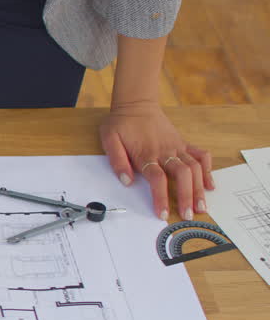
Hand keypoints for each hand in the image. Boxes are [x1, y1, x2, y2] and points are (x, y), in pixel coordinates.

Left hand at [99, 102, 213, 220]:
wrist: (136, 104)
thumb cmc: (121, 123)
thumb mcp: (109, 139)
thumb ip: (117, 160)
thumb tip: (127, 181)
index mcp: (146, 153)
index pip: (157, 179)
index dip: (161, 197)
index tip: (163, 214)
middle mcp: (165, 151)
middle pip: (182, 175)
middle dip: (187, 196)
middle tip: (189, 215)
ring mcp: (177, 147)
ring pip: (195, 168)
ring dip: (200, 188)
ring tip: (202, 206)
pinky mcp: (183, 143)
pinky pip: (201, 155)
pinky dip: (208, 169)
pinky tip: (210, 184)